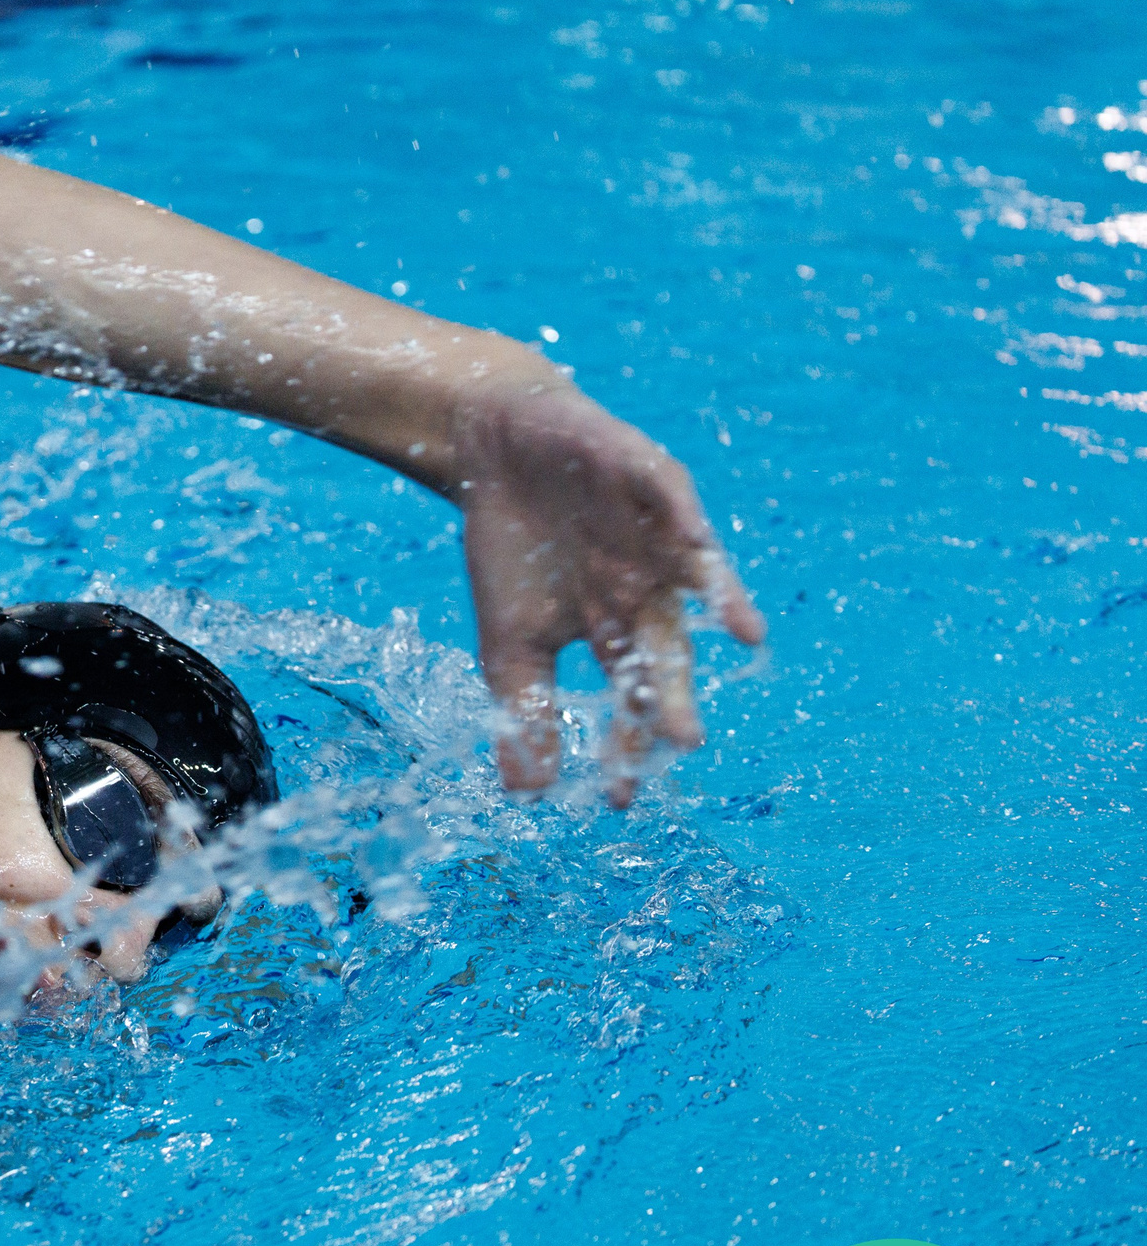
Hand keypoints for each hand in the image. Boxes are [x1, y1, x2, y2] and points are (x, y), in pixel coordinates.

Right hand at [449, 382, 763, 805]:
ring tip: (744, 633)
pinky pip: (673, 501)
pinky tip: (694, 543)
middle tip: (683, 741)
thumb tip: (525, 795)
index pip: (632, 696)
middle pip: (667, 649)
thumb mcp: (510, 643)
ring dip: (719, 601)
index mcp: (617, 630)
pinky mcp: (646, 477)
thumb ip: (526, 712)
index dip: (629, 742)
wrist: (500, 449)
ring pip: (694, 574)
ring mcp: (652, 535)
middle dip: (675, 694)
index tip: (618, 796)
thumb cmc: (514, 548)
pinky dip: (684, 522)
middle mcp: (646, 589)